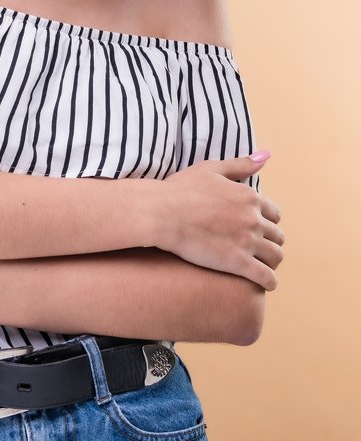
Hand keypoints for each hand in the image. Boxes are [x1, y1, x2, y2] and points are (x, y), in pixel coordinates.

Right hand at [156, 152, 284, 289]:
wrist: (162, 213)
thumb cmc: (181, 189)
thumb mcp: (212, 169)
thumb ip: (240, 165)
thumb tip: (266, 156)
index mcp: (249, 197)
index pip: (274, 214)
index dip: (267, 221)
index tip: (257, 228)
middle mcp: (253, 218)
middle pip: (277, 236)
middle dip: (271, 242)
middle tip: (259, 249)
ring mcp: (247, 241)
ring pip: (275, 256)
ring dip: (271, 262)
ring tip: (262, 266)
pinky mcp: (238, 263)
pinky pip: (266, 277)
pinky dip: (269, 282)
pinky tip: (264, 284)